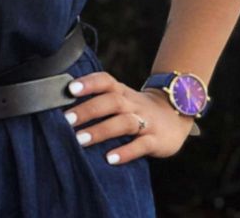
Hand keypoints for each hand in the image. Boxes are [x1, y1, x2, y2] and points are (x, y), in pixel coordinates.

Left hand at [63, 72, 196, 164]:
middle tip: (67, 120)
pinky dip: (126, 151)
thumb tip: (63, 108)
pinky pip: (141, 145)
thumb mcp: (121, 99)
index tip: (70, 89)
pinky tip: (110, 159)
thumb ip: (99, 100)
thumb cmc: (137, 109)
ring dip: (101, 130)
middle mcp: (134, 103)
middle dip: (88, 110)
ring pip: (125, 122)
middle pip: (112, 101)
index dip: (89, 83)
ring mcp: (147, 121)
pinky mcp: (157, 140)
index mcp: (122, 92)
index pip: (106, 81)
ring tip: (80, 140)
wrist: (175, 115)